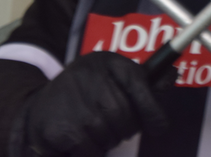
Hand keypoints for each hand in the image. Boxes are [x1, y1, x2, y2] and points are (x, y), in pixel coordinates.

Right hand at [20, 52, 169, 156]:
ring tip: (91, 128)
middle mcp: (90, 77)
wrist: (38, 108)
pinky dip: (90, 152)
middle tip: (110, 124)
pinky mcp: (62, 130)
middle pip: (127, 118)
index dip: (153, 111)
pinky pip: (92, 152)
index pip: (141, 86)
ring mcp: (75, 104)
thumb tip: (172, 75)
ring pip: (111, 136)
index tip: (158, 126)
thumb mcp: (111, 76)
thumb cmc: (84, 92)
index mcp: (107, 63)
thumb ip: (142, 82)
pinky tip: (79, 139)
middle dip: (124, 129)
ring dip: (106, 140)